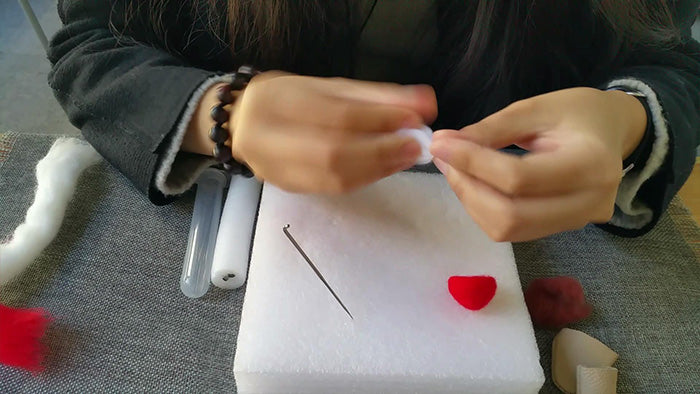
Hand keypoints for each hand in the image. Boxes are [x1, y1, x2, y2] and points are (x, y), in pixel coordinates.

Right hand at [230, 73, 436, 192]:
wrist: (239, 124)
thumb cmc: (288, 99)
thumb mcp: (327, 87)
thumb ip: (374, 95)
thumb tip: (424, 102)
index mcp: (280, 101)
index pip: (336, 114)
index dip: (379, 119)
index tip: (415, 118)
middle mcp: (272, 137)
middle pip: (333, 152)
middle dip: (382, 150)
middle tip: (416, 145)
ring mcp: (276, 168)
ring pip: (334, 177)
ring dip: (378, 168)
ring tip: (406, 156)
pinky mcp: (287, 187)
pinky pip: (331, 188)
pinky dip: (364, 178)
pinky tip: (384, 168)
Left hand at [430, 87, 647, 241]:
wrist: (613, 132)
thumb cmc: (577, 112)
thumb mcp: (536, 107)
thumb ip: (492, 129)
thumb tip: (445, 145)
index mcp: (592, 163)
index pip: (519, 178)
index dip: (472, 163)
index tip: (440, 144)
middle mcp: (590, 203)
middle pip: (511, 215)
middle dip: (467, 188)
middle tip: (444, 159)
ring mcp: (579, 222)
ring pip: (508, 230)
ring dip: (472, 201)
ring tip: (456, 169)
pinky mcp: (563, 230)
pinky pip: (514, 231)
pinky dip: (485, 210)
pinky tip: (475, 183)